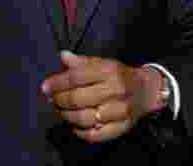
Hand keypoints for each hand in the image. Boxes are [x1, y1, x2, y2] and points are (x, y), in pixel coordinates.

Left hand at [41, 51, 161, 143]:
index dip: (57, 83)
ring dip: (66, 116)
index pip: (76, 77)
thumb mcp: (103, 63)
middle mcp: (115, 90)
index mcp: (109, 71)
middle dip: (59, 100)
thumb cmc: (119, 75)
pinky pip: (94, 135)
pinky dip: (79, 131)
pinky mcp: (121, 128)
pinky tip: (73, 124)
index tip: (45, 87)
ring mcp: (119, 111)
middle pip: (77, 99)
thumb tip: (62, 56)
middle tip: (51, 100)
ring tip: (61, 111)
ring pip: (83, 118)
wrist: (146, 90)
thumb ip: (81, 62)